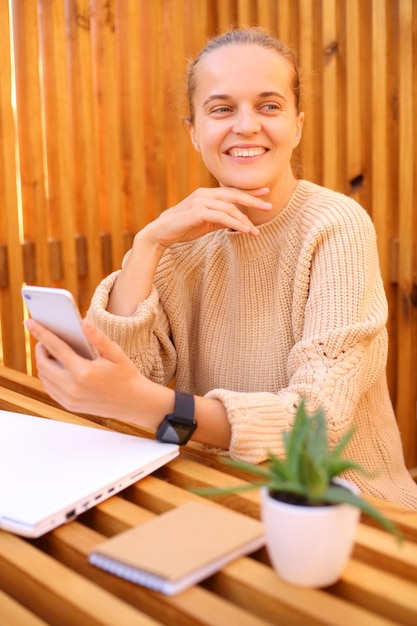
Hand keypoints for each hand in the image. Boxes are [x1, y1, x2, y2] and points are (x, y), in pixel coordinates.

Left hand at [25, 318, 170, 425]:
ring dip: (43, 363)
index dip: (41, 332)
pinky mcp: (70, 406)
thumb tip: (83, 321)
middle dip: (40, 348)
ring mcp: (70, 399)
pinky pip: (50, 389)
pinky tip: (56, 367)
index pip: (55, 347)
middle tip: (45, 339)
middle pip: (43, 364)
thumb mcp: (115, 353)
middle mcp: (73, 387)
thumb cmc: (126, 375)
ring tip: (50, 352)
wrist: (134, 403)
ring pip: (44, 378)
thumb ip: (97, 337)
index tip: (29, 322)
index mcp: (84, 372)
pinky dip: (48, 376)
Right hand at [146, 186, 271, 248]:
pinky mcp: (196, 212)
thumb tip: (237, 221)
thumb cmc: (183, 228)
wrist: (161, 233)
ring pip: (229, 207)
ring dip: (244, 219)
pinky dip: (235, 223)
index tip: (265, 193)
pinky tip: (245, 230)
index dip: (249, 192)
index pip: (231, 191)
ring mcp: (199, 202)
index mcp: (206, 194)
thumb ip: (220, 219)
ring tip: (256, 231)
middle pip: (233, 195)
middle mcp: (204, 194)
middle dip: (252, 200)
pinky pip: (221, 216)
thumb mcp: (206, 222)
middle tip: (268, 206)